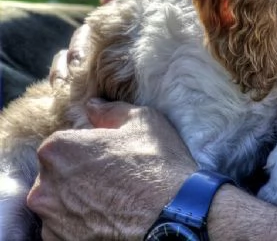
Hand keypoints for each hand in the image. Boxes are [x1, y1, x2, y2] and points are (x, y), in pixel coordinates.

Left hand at [26, 100, 196, 239]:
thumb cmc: (158, 166)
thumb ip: (110, 111)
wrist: (174, 216)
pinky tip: (111, 218)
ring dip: (79, 200)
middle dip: (79, 174)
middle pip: (57, 174)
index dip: (88, 147)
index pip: (63, 143)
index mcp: (59, 148)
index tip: (110, 154)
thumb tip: (93, 106)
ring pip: (60, 203)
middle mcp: (45, 185)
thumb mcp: (143, 122)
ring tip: (115, 200)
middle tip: (114, 178)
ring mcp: (52, 219)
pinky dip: (82, 224)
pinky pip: (65, 229)